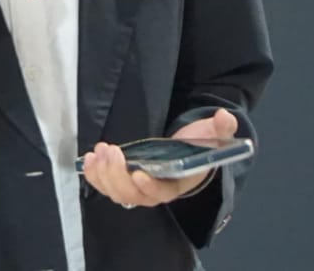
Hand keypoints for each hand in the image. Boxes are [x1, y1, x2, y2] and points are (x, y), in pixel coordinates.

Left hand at [80, 108, 237, 208]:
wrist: (185, 151)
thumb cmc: (198, 146)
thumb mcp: (212, 135)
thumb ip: (220, 129)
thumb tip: (225, 118)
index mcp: (176, 183)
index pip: (162, 193)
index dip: (149, 187)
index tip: (138, 173)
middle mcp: (155, 190)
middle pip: (132, 195)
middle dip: (117, 176)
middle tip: (111, 151)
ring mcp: (137, 187)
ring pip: (116, 192)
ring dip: (103, 174)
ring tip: (98, 151)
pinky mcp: (122, 180)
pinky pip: (105, 186)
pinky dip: (94, 176)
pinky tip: (88, 159)